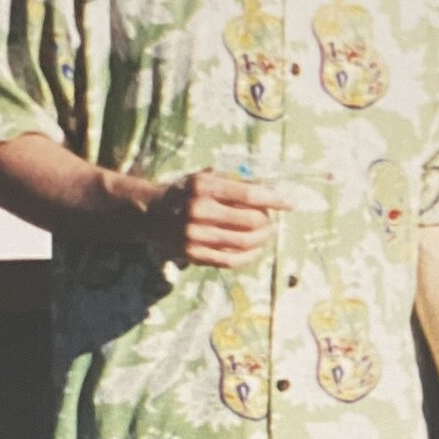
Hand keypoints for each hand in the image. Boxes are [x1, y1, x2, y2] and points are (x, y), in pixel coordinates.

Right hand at [148, 169, 291, 266]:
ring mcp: (194, 235)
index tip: (290, 203)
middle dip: (268, 221)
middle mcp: (198, 210)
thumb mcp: (206, 178)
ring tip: (267, 234)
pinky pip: (230, 260)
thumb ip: (236, 183)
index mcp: (203, 186)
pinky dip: (250, 256)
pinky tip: (256, 249)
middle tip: (271, 220)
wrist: (148, 213)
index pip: (248, 195)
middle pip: (250, 221)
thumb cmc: (185, 192)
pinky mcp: (192, 254)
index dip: (274, 200)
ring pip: (244, 242)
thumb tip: (272, 189)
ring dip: (263, 239)